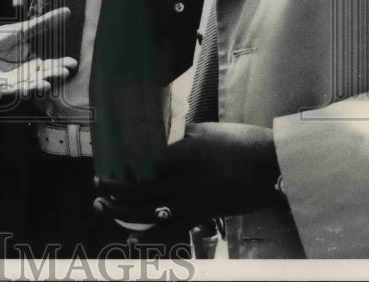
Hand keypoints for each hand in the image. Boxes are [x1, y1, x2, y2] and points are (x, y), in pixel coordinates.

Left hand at [0, 7, 76, 95]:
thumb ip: (43, 24)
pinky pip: (3, 92)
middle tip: (62, 73)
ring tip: (44, 85)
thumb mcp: (23, 30)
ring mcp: (13, 84)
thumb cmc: (1, 39)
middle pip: (41, 78)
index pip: (51, 66)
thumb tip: (67, 11)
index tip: (72, 63)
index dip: (62, 65)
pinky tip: (12, 90)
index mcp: (34, 65)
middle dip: (52, 76)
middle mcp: (26, 77)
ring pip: (26, 88)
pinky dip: (7, 93)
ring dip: (35, 88)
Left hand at [93, 123, 280, 228]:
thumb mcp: (204, 129)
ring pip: (147, 212)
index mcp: (180, 156)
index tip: (106, 162)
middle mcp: (181, 181)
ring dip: (121, 212)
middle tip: (97, 184)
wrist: (271, 165)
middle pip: (137, 190)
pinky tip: (132, 239)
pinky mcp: (201, 215)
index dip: (120, 166)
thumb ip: (180, 132)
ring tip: (102, 206)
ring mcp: (191, 202)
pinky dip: (150, 236)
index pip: (140, 163)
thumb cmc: (240, 142)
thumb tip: (159, 129)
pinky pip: (170, 229)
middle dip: (112, 189)